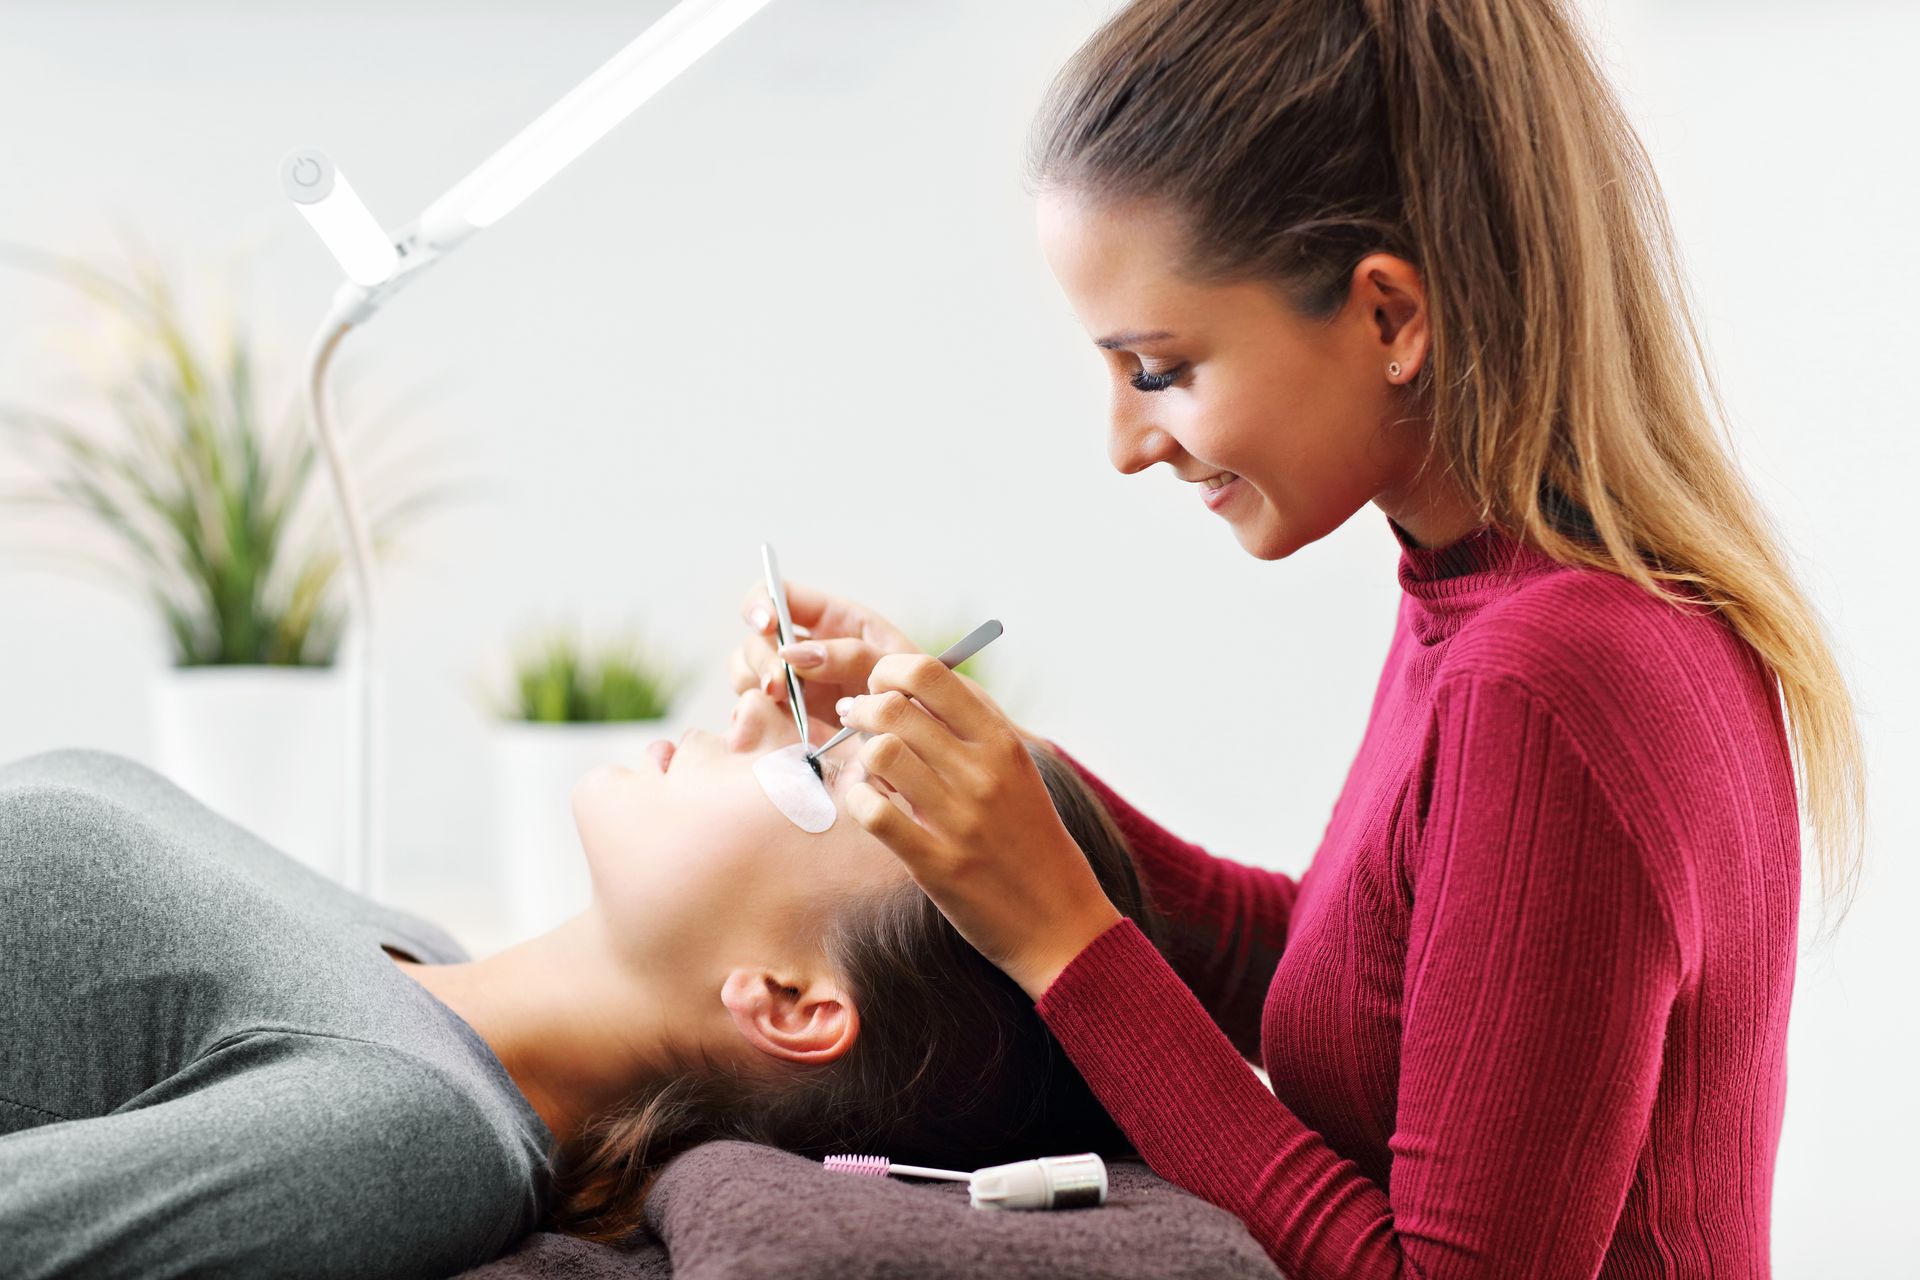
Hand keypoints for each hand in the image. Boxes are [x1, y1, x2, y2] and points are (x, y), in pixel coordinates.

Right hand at [729, 581, 920, 725]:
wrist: (934, 744)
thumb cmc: (922, 694)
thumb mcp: (895, 667)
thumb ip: (850, 655)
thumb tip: (793, 655)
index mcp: (833, 620)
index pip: (780, 595)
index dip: (762, 603)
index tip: (767, 624)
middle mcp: (807, 648)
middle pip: (757, 638)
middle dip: (760, 657)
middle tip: (776, 686)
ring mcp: (795, 684)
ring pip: (747, 672)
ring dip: (754, 684)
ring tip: (779, 704)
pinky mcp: (789, 719)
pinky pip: (755, 710)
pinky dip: (755, 716)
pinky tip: (772, 726)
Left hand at [837, 653, 1122, 999]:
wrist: (1060, 922)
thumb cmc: (1030, 839)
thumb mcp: (1016, 771)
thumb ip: (972, 727)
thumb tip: (910, 685)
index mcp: (1003, 743)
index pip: (930, 673)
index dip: (889, 672)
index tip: (881, 688)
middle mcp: (983, 774)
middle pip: (895, 709)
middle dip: (862, 710)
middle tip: (857, 723)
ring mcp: (960, 819)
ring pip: (880, 754)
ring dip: (860, 757)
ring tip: (868, 770)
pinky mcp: (938, 864)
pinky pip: (874, 813)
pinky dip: (858, 802)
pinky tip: (867, 805)